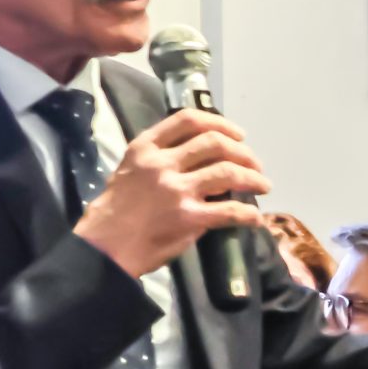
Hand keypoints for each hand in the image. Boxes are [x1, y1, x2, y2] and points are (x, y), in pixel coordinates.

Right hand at [73, 109, 269, 277]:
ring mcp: (176, 190)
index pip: (188, 120)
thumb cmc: (115, 210)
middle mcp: (162, 164)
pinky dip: (249, 214)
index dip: (220, 123)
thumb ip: (161, 158)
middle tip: (255, 164)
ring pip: (228, 172)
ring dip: (253, 178)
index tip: (238, 133)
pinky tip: (255, 218)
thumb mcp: (130, 170)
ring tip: (264, 185)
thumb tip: (202, 159)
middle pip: (215, 143)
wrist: (103, 248)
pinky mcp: (189, 217)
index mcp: (145, 148)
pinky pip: (230, 211)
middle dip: (243, 152)